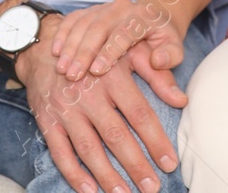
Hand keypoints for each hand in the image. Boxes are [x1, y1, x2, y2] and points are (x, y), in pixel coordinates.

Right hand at [19, 24, 181, 192]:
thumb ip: (156, 75)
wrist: (46, 48)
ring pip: (88, 148)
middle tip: (152, 187)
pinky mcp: (46, 120)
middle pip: (115, 136)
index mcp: (111, 76)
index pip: (139, 113)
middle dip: (136, 165)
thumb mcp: (128, 52)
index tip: (170, 163)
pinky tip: (90, 190)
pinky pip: (60, 151)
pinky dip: (73, 173)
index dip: (156, 140)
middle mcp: (88, 93)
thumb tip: (181, 99)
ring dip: (107, 175)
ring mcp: (66, 109)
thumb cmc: (96, 52)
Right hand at [50, 0, 184, 81]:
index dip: (110, 50)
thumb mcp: (172, 51)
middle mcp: (120, 7)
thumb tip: (159, 61)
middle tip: (73, 75)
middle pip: (99, 27)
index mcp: (142, 16)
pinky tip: (55, 52)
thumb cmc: (160, 41)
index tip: (97, 71)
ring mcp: (103, 7)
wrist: (152, 19)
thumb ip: (170, 59)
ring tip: (62, 69)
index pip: (124, 31)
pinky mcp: (89, 10)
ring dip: (70, 46)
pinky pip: (72, 19)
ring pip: (82, 23)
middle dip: (84, 52)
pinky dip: (63, 35)